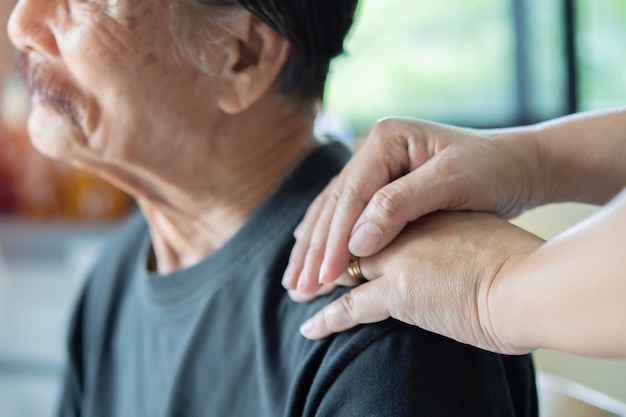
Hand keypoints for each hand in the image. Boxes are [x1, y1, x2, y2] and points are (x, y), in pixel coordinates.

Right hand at [283, 117, 540, 296]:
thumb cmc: (493, 169)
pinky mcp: (384, 184)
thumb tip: (357, 243)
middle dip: (314, 248)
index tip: (324, 277)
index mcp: (386, 140)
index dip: (334, 240)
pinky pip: (347, 214)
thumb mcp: (452, 183)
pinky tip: (311, 254)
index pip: (351, 196)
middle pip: (334, 204)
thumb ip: (401, 206)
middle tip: (296, 287)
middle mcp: (374, 149)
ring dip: (313, 248)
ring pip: (333, 211)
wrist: (520, 164)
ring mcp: (377, 165)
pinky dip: (328, 238)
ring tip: (293, 281)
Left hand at [298, 211, 544, 354]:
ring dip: (317, 282)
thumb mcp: (479, 234)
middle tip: (301, 268)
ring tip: (297, 291)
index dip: (346, 227)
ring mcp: (399, 257)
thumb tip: (443, 245)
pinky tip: (309, 327)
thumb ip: (452, 235)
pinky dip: (327, 319)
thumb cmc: (517, 262)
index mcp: (424, 211)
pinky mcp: (400, 290)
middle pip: (349, 238)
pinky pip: (350, 307)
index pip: (371, 216)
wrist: (531, 282)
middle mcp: (405, 228)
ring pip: (344, 269)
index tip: (332, 236)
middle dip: (322, 253)